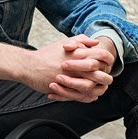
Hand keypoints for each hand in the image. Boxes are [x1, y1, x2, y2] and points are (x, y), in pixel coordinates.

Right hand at [0, 35, 115, 101]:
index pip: (102, 56)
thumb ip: (81, 40)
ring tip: (99, 89)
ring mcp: (69, 78)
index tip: (107, 65)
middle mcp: (76, 65)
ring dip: (97, 89)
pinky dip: (87, 98)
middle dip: (106, 77)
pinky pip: (80, 96)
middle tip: (106, 79)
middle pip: (100, 73)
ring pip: (91, 87)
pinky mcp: (63, 88)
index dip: (108, 61)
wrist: (29, 65)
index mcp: (78, 53)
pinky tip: (90, 96)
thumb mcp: (64, 42)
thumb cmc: (47, 54)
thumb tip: (96, 42)